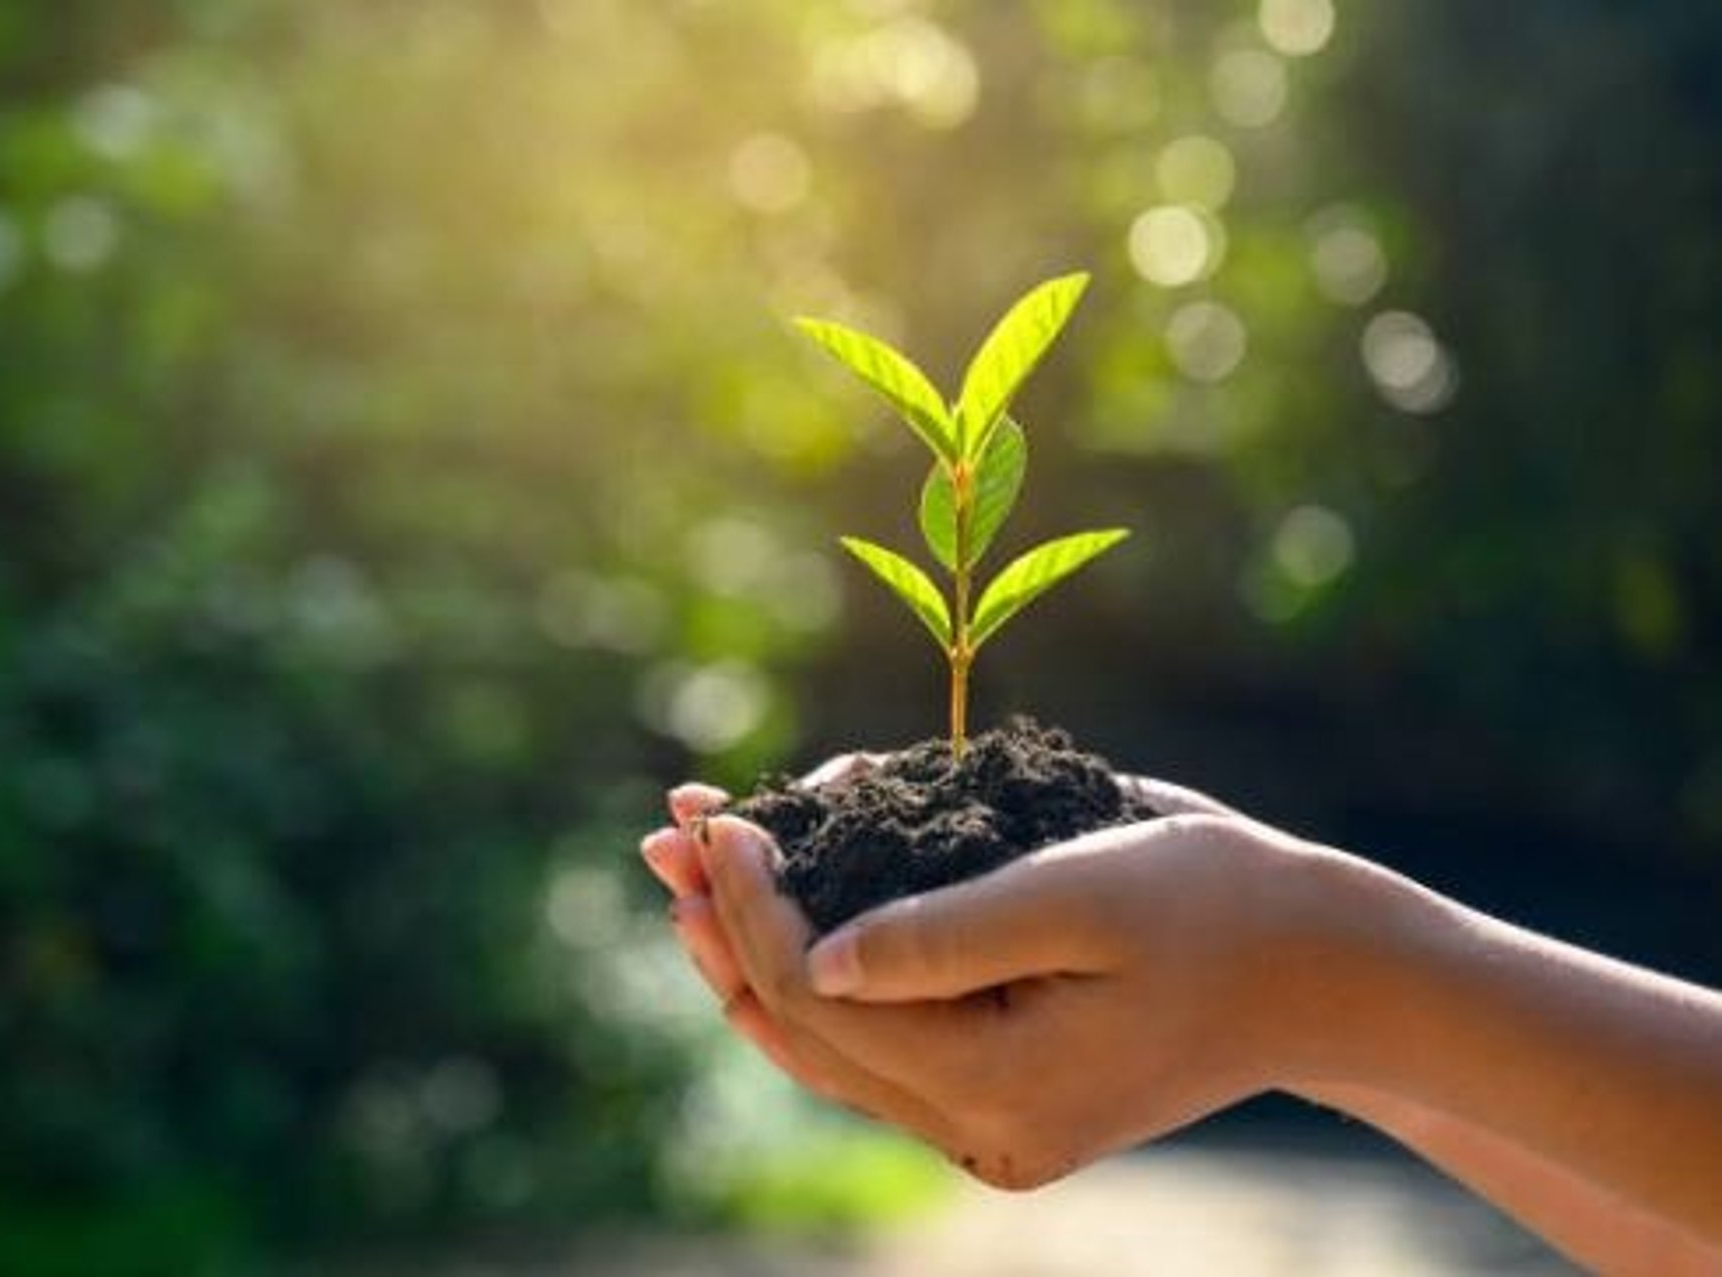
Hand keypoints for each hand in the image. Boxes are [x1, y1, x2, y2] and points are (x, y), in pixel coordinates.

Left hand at [639, 768, 1353, 1187]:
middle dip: (728, 927)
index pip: (826, 998)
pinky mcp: (998, 1097)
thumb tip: (814, 953)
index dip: (757, 907)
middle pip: (807, 1029)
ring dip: (753, 952)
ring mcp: (988, 1125)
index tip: (722, 819)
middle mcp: (981, 1128)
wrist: (1313, 969)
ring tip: (687, 872)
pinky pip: (876, 1044)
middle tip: (662, 837)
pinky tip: (770, 918)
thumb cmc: (1215, 903)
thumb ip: (946, 930)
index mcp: (1002, 1084)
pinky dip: (817, 974)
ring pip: (830, 1045)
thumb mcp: (1085, 890)